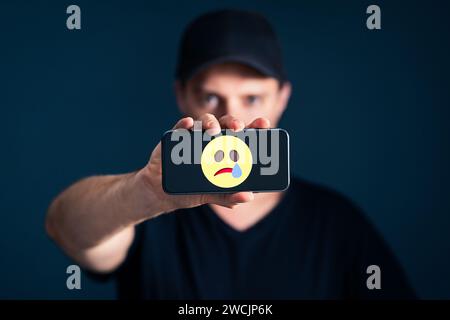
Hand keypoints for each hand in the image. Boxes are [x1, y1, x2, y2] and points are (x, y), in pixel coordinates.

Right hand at [138, 113, 270, 213]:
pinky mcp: (175, 138)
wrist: (163, 193)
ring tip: (212, 131)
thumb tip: (248, 197)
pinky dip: (184, 124)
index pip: (243, 134)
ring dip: (210, 123)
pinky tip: (189, 125)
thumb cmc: (192, 190)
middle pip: (225, 123)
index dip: (254, 127)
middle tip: (237, 128)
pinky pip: (180, 127)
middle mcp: (212, 139)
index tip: (265, 124)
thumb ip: (229, 196)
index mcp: (226, 149)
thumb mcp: (212, 195)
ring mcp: (193, 137)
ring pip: (204, 122)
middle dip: (233, 122)